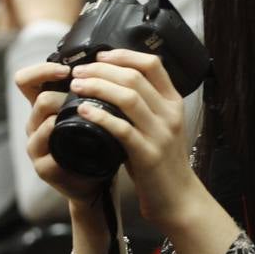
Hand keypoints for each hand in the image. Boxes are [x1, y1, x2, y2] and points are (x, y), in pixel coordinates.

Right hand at [16, 61, 108, 204]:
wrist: (97, 182)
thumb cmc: (97, 143)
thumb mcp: (93, 113)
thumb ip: (92, 92)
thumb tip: (109, 61)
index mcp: (45, 107)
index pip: (27, 80)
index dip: (43, 70)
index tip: (68, 70)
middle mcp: (35, 123)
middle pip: (39, 98)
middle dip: (64, 93)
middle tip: (88, 93)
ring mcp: (36, 145)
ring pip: (42, 119)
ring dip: (64, 114)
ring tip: (86, 112)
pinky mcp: (43, 166)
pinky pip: (46, 147)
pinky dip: (62, 139)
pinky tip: (79, 137)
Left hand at [63, 49, 197, 226]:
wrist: (178, 198)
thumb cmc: (162, 162)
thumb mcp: (160, 126)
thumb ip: (145, 106)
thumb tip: (111, 84)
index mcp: (174, 103)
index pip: (153, 64)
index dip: (124, 55)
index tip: (100, 56)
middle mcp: (170, 114)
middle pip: (135, 77)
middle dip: (101, 70)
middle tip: (78, 72)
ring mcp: (161, 134)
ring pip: (128, 98)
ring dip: (98, 87)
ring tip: (76, 86)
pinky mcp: (148, 154)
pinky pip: (122, 129)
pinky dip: (100, 117)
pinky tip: (83, 112)